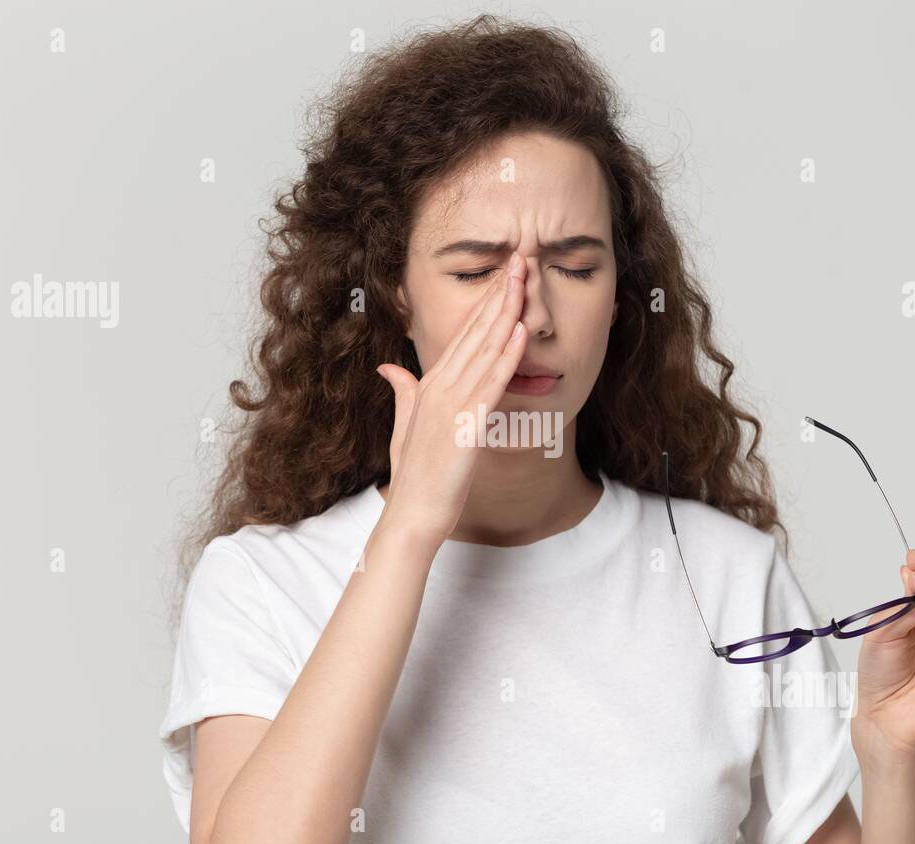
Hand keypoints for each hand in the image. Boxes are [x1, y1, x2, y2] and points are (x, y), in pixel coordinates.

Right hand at [374, 251, 528, 549]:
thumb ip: (402, 392)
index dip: (486, 302)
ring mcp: (451, 404)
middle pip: (476, 331)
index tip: (505, 275)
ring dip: (507, 313)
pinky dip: (506, 357)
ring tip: (525, 280)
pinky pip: (490, 384)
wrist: (412, 515)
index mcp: (430, 385)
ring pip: (485, 349)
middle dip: (500, 293)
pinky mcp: (465, 425)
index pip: (463, 335)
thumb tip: (389, 367)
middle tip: (521, 258)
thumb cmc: (414, 476)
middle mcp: (439, 387)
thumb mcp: (404, 426)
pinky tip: (520, 333)